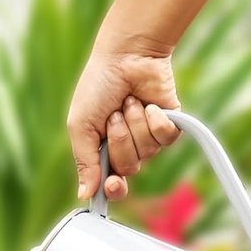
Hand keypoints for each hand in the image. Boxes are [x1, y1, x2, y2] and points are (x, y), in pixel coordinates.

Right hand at [67, 43, 181, 201]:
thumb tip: (85, 194)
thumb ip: (84, 162)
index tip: (112, 184)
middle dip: (120, 140)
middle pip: (130, 169)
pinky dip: (155, 120)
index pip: (111, 185)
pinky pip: (166, 138)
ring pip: (148, 152)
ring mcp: (149, 137)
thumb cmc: (98, 87)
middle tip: (114, 116)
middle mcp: (127, 148)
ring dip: (135, 124)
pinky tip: (149, 104)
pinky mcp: (170, 124)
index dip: (114, 189)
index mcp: (103, 152)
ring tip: (130, 103)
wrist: (126, 56)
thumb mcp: (80, 126)